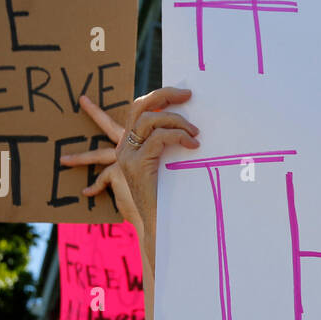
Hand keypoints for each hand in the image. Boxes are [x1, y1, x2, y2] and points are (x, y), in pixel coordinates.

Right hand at [60, 87, 199, 257]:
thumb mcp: (166, 167)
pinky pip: (159, 138)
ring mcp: (128, 155)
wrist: (157, 226)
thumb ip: (168, 147)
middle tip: (187, 94)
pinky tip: (193, 145)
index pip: (137, 109)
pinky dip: (179, 136)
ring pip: (151, 120)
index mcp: (130, 146)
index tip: (183, 93)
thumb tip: (192, 129)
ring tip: (195, 133)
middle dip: (164, 94)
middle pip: (140, 106)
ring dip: (178, 121)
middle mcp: (124, 148)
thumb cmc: (165, 200)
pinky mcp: (137, 164)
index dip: (157, 96)